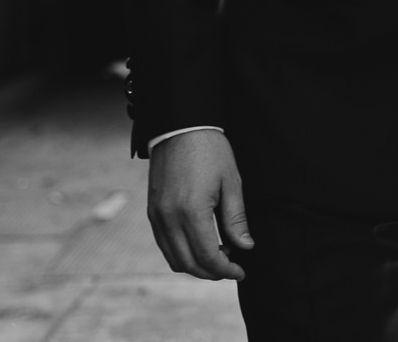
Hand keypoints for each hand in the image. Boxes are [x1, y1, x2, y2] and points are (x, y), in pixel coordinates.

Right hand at [146, 129, 254, 279]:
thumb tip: (245, 247)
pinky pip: (164, 244)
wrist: (180, 126)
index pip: (208, 256)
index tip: (241, 271)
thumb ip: (236, 219)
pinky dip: (181, 253)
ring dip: (195, 265)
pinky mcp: (152, 210)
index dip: (226, 269)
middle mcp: (168, 218)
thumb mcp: (231, 182)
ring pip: (173, 258)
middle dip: (212, 272)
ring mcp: (156, 215)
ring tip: (218, 255)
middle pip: (188, 263)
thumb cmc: (210, 150)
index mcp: (191, 211)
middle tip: (231, 267)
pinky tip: (199, 244)